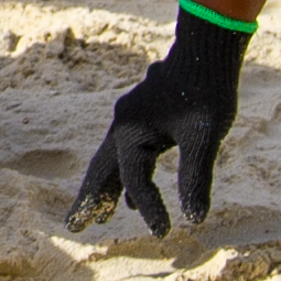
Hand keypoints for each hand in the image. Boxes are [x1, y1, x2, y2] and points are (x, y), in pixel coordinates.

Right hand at [69, 4, 252, 235]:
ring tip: (96, 215)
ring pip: (111, 161)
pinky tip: (130, 195)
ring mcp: (130, 120)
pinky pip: (125, 153)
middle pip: (102, 170)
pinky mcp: (142, 117)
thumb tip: (195, 218)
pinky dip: (123, 176)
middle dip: (90, 199)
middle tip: (74, 227)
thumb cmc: (206, 90)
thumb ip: (196, 178)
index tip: (166, 231)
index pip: (135, 180)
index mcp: (132, 132)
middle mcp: (123, 126)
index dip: (150, 208)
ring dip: (104, 188)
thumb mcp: (204, 136)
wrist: (206, 48)